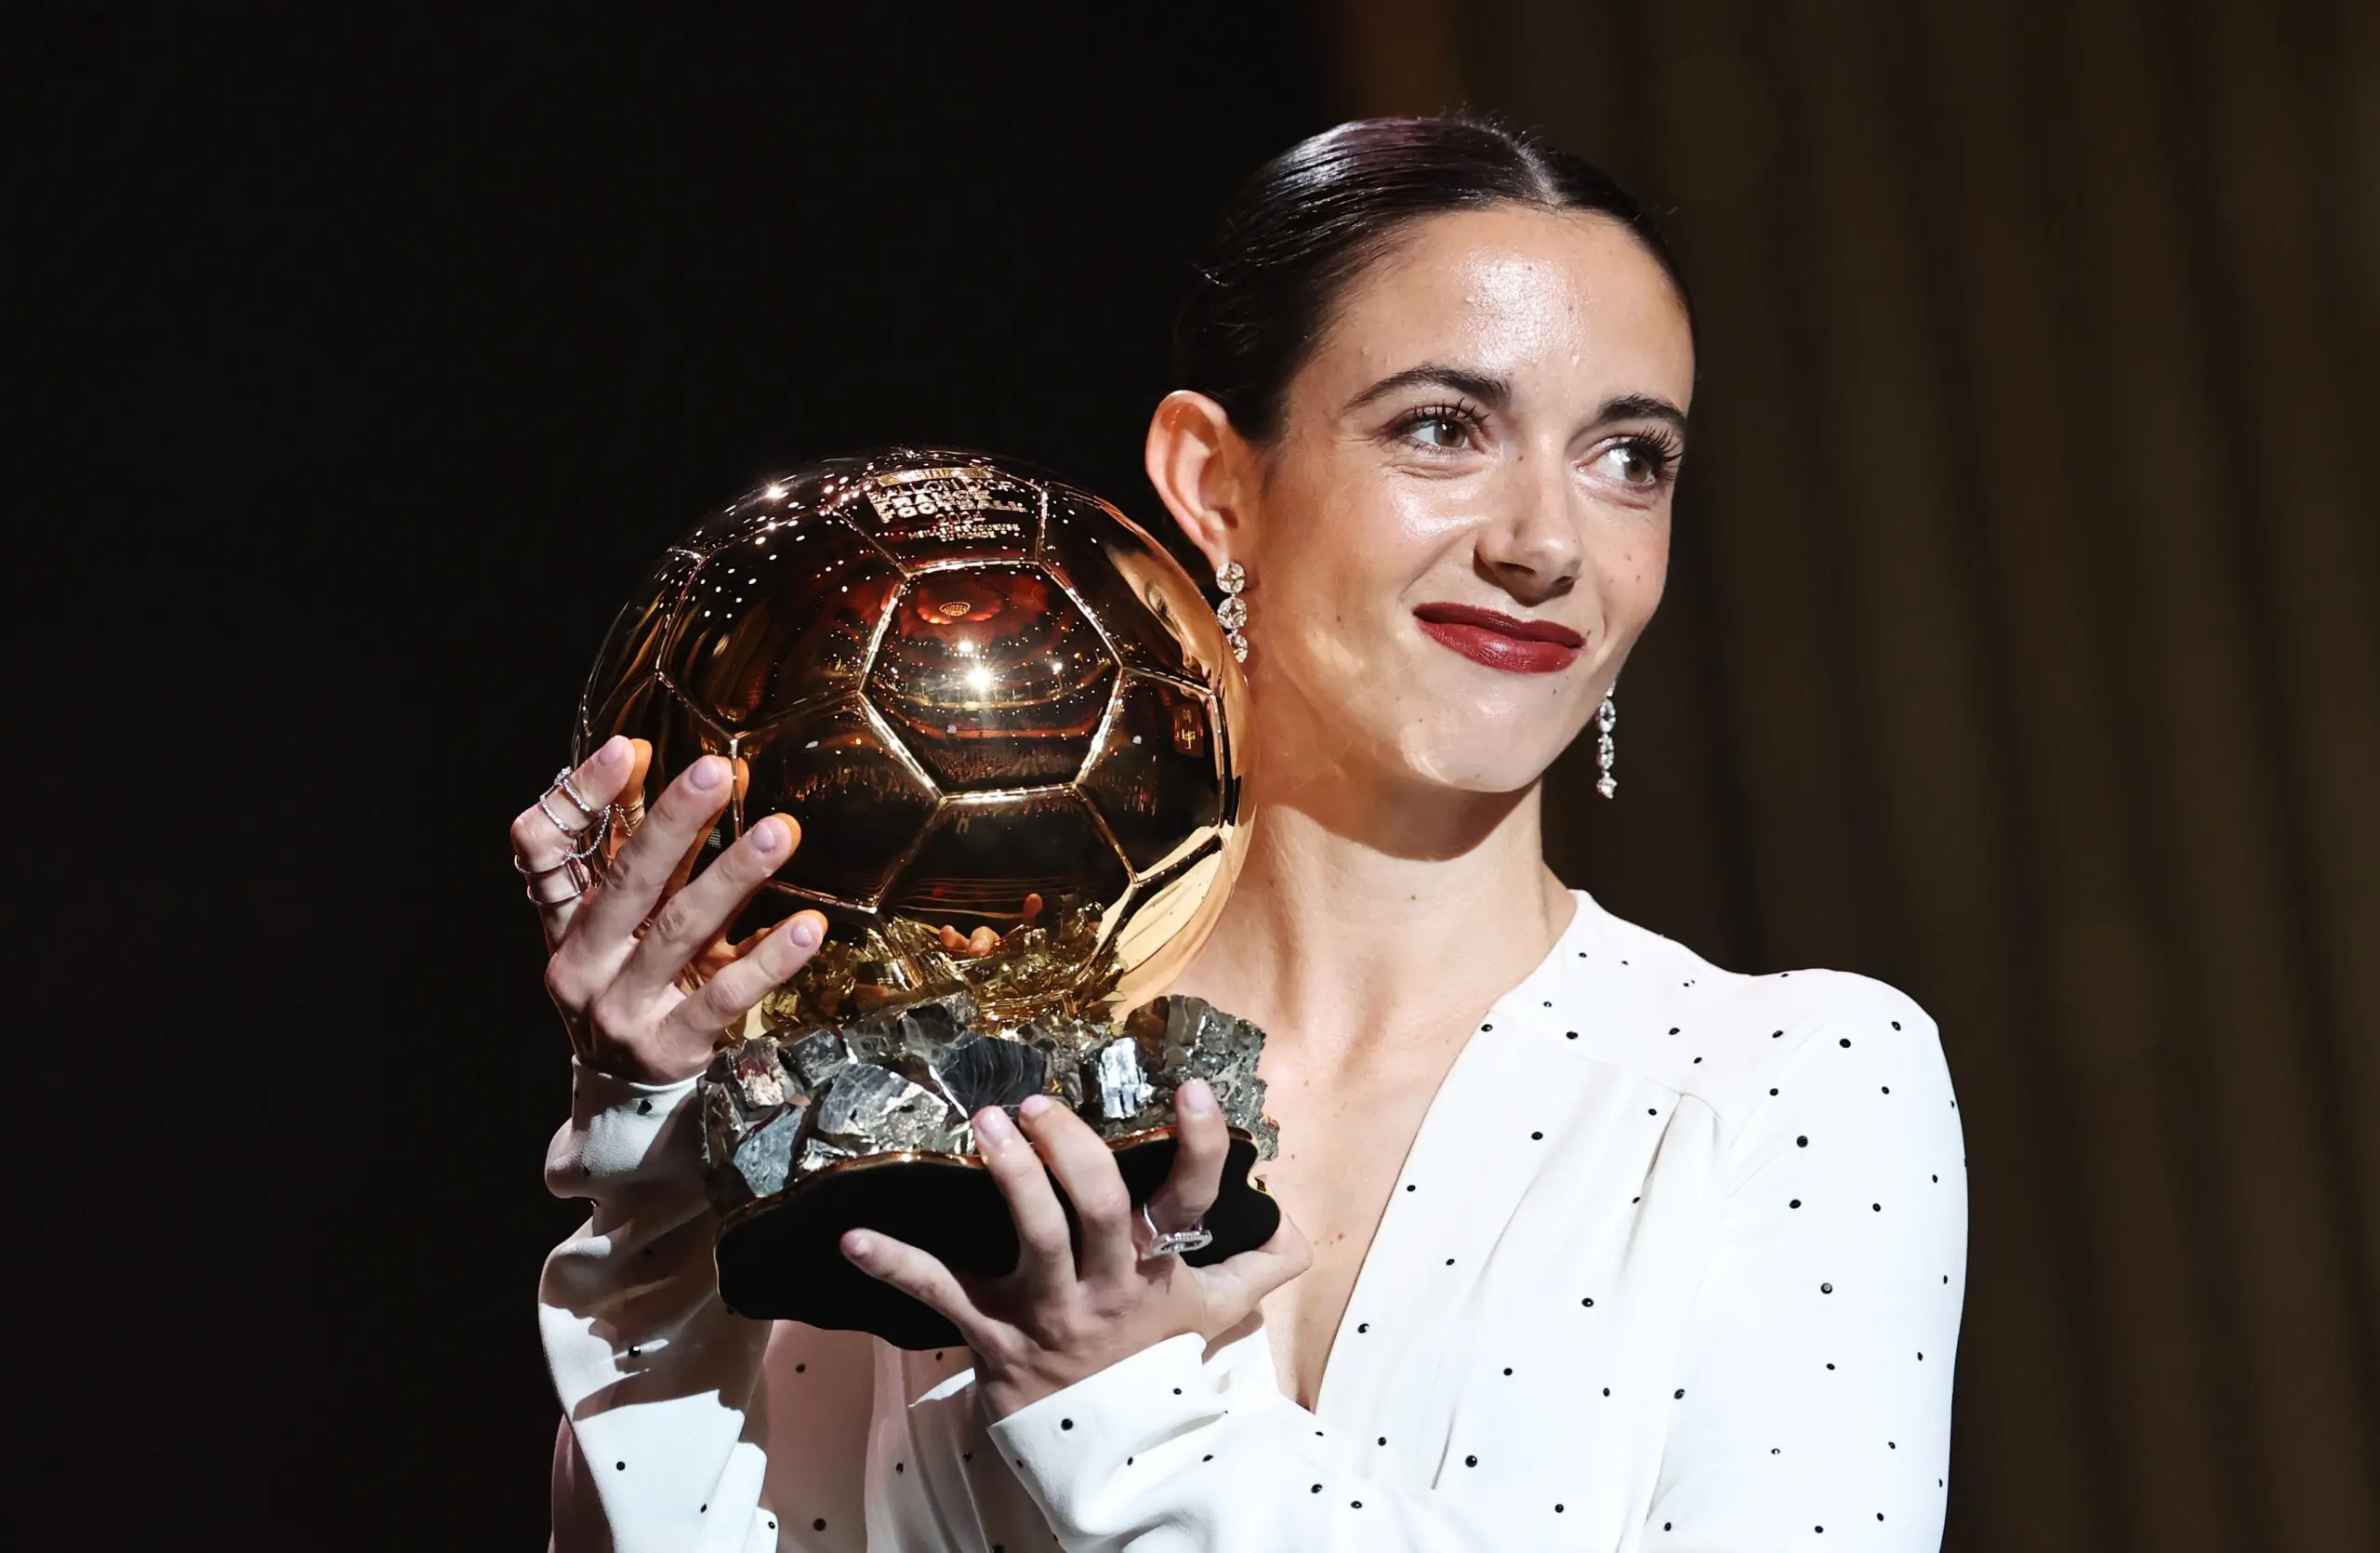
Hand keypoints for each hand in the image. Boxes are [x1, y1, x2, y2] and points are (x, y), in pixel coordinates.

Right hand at [510, 735, 827, 1083]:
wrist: (626, 1109)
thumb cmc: (636, 993)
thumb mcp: (628, 932)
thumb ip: (653, 860)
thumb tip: (700, 770)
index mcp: (563, 926)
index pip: (543, 849)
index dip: (580, 797)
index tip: (629, 748)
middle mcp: (582, 964)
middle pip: (624, 881)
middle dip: (672, 822)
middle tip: (717, 772)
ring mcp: (622, 1010)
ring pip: (679, 931)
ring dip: (733, 876)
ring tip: (780, 832)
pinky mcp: (670, 1047)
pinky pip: (725, 996)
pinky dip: (768, 960)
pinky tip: (807, 929)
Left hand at [841, 1078, 1312, 1418]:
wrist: (1107, 1453)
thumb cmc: (1154, 1365)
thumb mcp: (1212, 1315)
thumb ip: (1257, 1265)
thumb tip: (1294, 1225)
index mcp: (1157, 1270)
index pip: (1191, 1201)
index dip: (1199, 1147)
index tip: (1194, 1090)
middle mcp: (1107, 1286)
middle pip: (1098, 1210)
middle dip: (1072, 1151)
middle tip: (1040, 1104)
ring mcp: (1049, 1311)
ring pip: (1033, 1237)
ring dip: (1010, 1176)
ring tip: (987, 1123)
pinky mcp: (994, 1334)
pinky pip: (941, 1295)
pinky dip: (894, 1265)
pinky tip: (852, 1237)